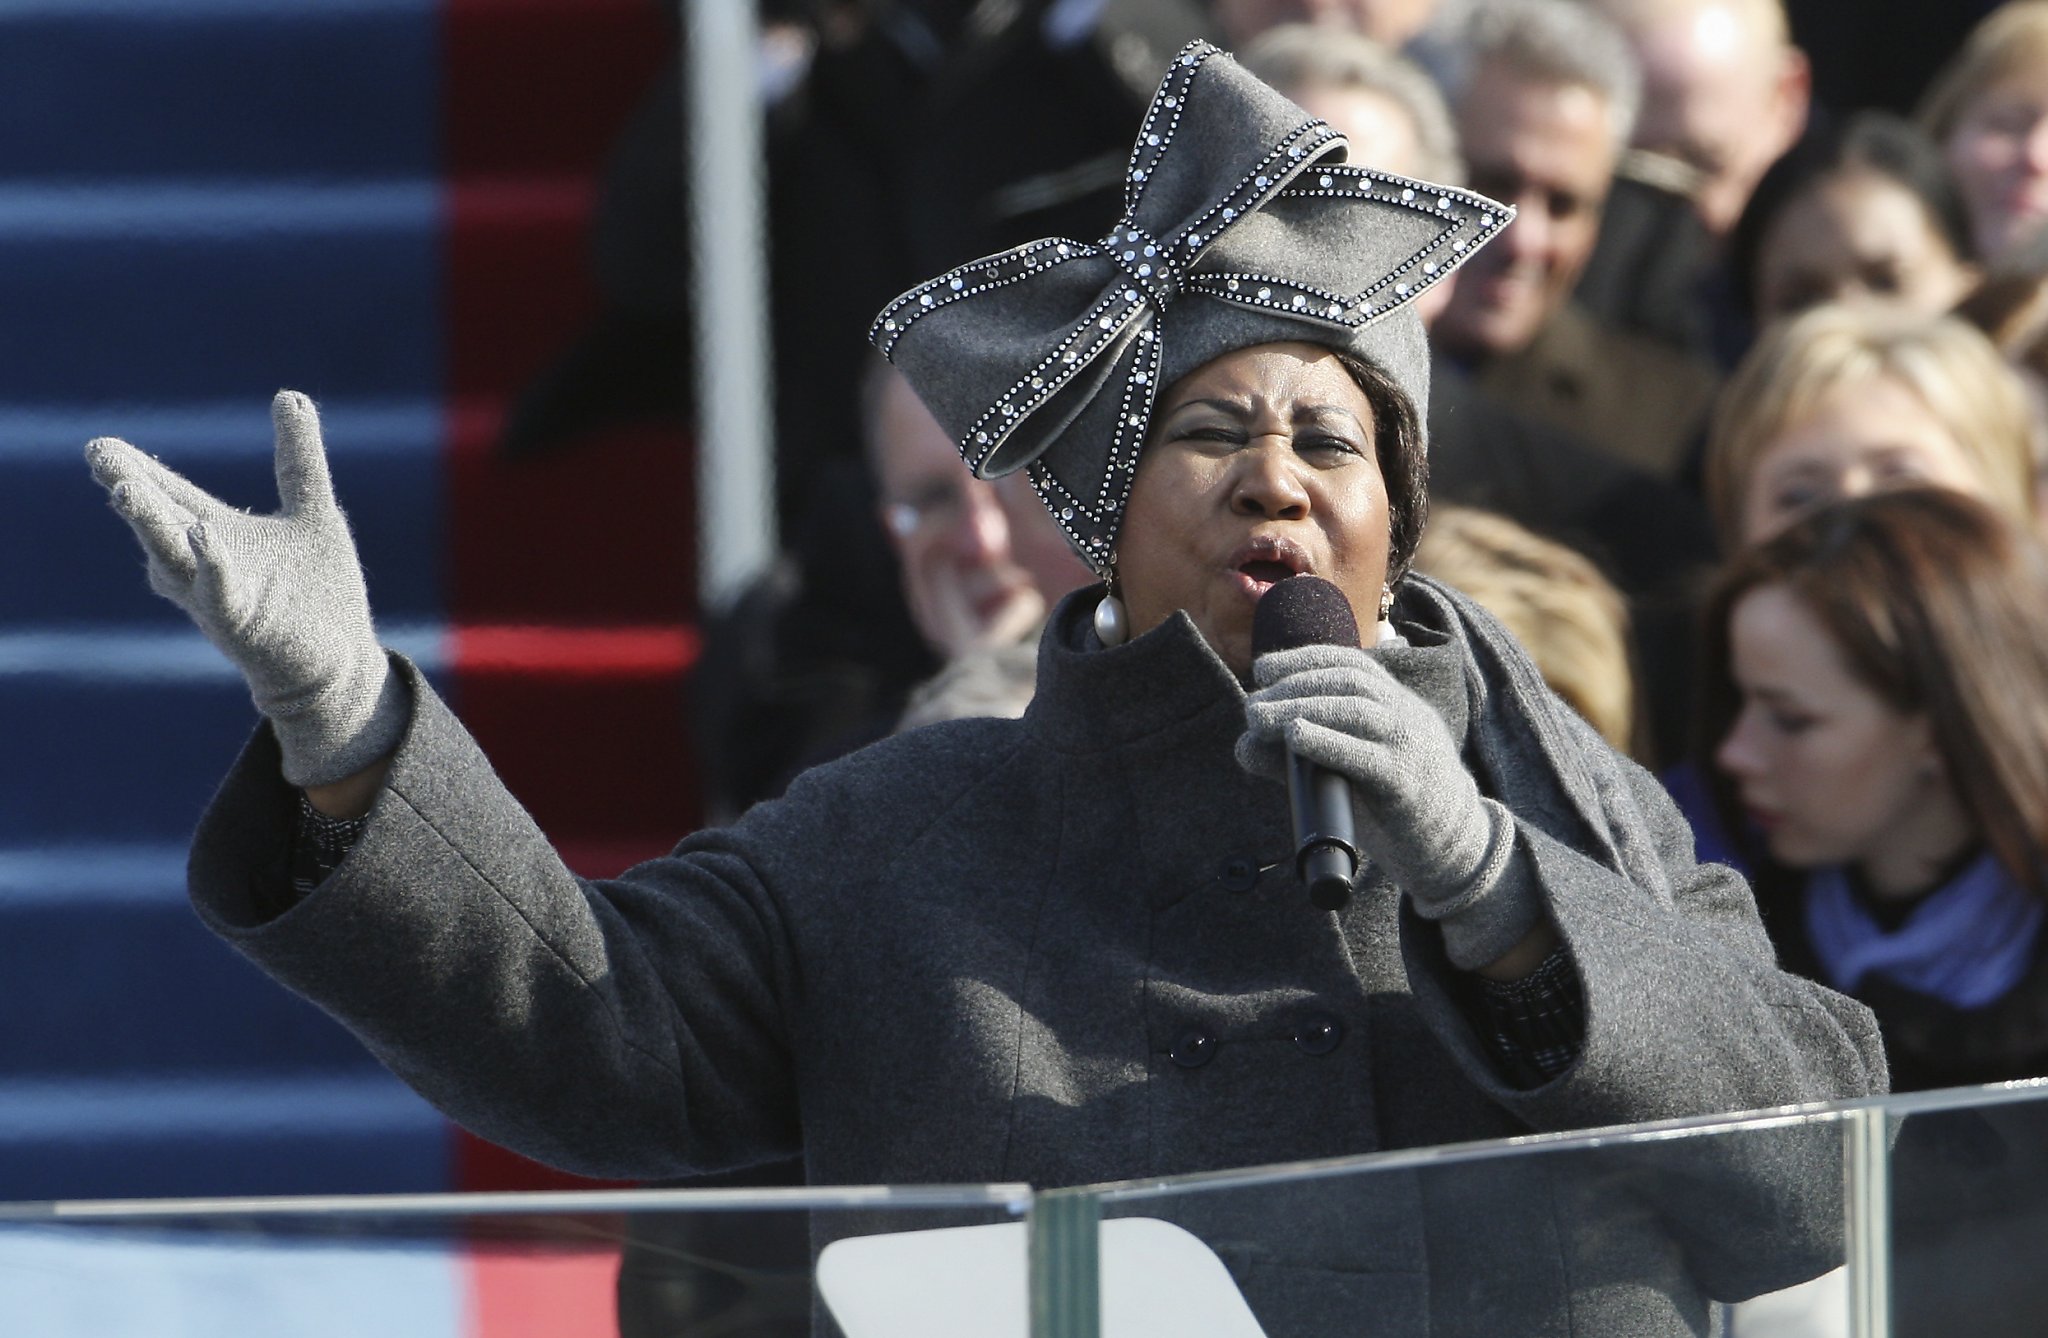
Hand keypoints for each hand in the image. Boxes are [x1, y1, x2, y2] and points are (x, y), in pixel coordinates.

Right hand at [86, 390, 403, 788]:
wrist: (339, 662)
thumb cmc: (319, 592)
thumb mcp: (314, 512)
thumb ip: (299, 459)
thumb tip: (290, 395)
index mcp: (217, 534)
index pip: (170, 496)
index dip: (139, 471)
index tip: (102, 446)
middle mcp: (205, 565)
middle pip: (160, 523)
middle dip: (132, 492)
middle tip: (103, 459)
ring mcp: (219, 596)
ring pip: (174, 559)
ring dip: (152, 525)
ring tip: (127, 491)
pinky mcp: (243, 626)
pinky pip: (220, 595)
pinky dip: (212, 566)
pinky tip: (205, 538)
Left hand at [1237, 643, 1536, 966]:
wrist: (1453, 846)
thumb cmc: (1392, 803)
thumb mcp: (1350, 767)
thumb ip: (1302, 753)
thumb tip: (1244, 745)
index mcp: (1396, 704)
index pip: (1349, 663)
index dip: (1303, 658)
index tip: (1262, 668)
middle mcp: (1406, 716)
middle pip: (1348, 682)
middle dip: (1294, 684)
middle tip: (1252, 705)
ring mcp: (1409, 747)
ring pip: (1357, 710)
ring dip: (1301, 707)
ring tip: (1259, 718)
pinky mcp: (1405, 784)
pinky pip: (1365, 756)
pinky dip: (1326, 741)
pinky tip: (1294, 736)